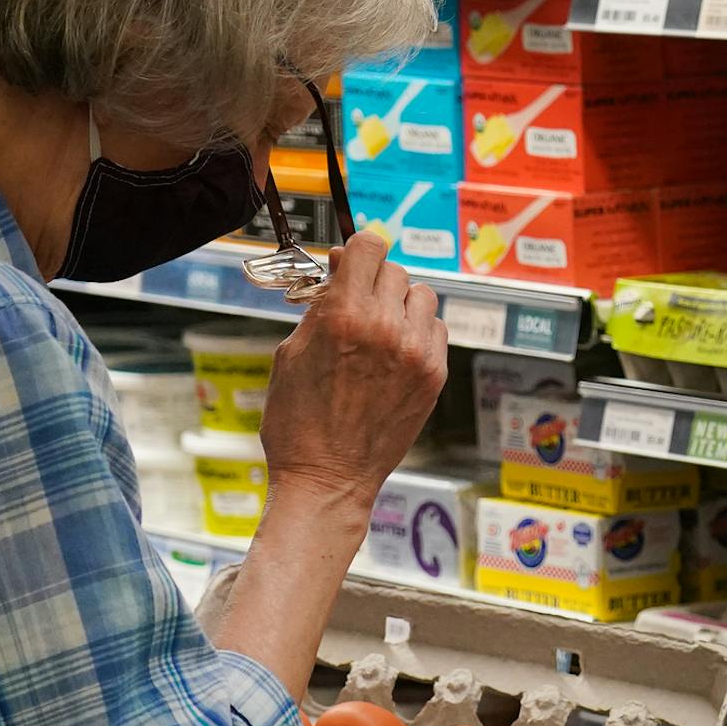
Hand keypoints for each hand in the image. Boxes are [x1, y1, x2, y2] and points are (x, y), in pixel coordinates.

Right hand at [258, 228, 447, 521]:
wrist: (328, 479)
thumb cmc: (298, 422)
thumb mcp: (290, 353)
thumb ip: (320, 305)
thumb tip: (341, 270)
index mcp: (343, 315)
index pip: (369, 246)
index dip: (357, 252)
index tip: (350, 264)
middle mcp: (385, 327)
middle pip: (394, 270)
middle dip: (373, 281)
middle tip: (357, 305)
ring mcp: (415, 352)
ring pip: (421, 296)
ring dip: (400, 304)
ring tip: (379, 331)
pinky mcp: (434, 376)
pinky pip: (436, 329)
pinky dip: (418, 332)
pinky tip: (395, 354)